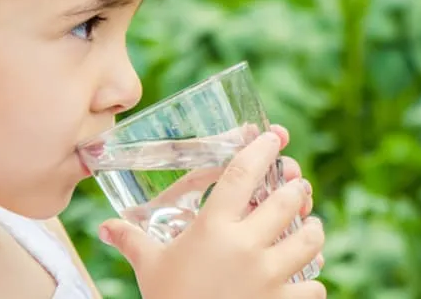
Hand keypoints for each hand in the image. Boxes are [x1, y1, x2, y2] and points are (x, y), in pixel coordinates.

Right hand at [99, 129, 325, 298]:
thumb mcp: (149, 267)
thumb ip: (131, 241)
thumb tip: (107, 227)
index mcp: (213, 228)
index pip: (242, 174)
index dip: (261, 149)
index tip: (275, 137)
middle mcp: (246, 246)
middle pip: (287, 200)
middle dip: (296, 188)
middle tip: (295, 187)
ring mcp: (269, 276)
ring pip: (310, 238)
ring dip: (313, 229)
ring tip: (309, 227)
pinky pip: (313, 286)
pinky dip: (311, 282)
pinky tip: (303, 280)